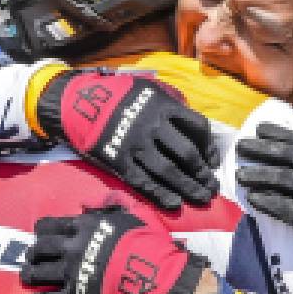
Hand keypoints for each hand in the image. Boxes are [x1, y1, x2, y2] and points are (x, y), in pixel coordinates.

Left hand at [25, 205, 208, 293]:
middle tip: (35, 258)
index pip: (49, 225)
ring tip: (30, 278)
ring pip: (36, 273)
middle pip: (38, 248)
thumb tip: (86, 202)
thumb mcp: (135, 214)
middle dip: (33, 253)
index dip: (42, 232)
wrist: (159, 277)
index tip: (42, 237)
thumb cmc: (151, 244)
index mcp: (85, 226)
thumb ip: (110, 203)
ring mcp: (71, 273)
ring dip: (30, 275)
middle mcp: (72, 248)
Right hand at [36, 69, 219, 210]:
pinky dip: (161, 194)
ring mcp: (136, 146)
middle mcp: (152, 126)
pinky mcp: (119, 162)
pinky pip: (144, 182)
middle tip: (212, 187)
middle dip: (202, 173)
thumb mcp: (148, 89)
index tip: (213, 162)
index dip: (209, 147)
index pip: (197, 127)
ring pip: (169, 171)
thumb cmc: (119, 95)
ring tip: (201, 198)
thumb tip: (194, 126)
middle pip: (187, 153)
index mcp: (163, 106)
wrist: (79, 103)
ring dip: (188, 187)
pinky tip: (175, 203)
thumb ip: (172, 103)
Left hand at [235, 123, 292, 285]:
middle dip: (263, 150)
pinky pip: (285, 208)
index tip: (260, 129)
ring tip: (240, 174)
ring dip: (259, 175)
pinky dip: (267, 202)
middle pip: (289, 157)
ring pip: (284, 180)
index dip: (280, 134)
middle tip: (242, 147)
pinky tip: (253, 198)